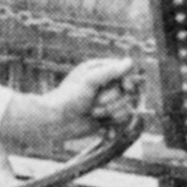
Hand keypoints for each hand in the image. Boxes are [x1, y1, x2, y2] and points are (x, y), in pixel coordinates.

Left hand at [0, 57, 139, 152]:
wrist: (55, 121)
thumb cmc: (69, 97)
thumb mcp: (90, 80)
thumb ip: (111, 71)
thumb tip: (131, 61)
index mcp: (100, 71)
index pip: (124, 73)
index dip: (127, 81)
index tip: (125, 86)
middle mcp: (104, 85)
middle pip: (126, 92)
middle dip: (112, 99)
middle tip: (95, 103)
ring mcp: (106, 102)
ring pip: (125, 107)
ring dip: (110, 111)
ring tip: (93, 113)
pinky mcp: (106, 118)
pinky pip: (121, 119)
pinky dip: (113, 122)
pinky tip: (102, 124)